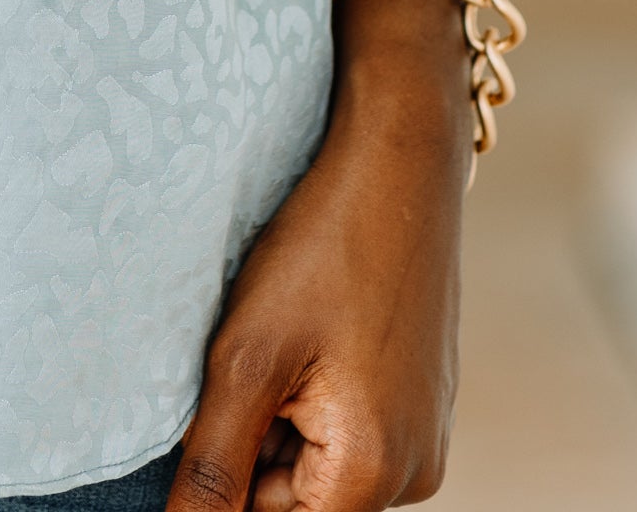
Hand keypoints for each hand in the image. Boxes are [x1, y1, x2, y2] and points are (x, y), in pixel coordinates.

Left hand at [166, 52, 467, 509]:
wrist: (398, 159)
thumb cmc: (322, 247)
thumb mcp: (246, 358)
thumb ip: (212, 471)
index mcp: (374, 472)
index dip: (226, 490)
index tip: (215, 415)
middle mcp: (414, 472)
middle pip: (296, 503)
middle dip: (253, 450)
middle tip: (243, 362)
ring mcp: (424, 436)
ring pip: (317, 467)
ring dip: (277, 421)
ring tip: (278, 338)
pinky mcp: (421, 403)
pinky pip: (347, 432)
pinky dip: (308, 397)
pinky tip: (306, 333)